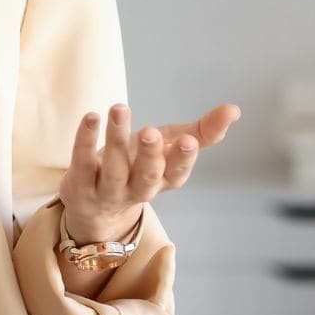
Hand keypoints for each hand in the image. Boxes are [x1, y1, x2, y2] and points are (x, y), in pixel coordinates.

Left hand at [58, 101, 240, 242]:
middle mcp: (138, 190)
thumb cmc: (138, 167)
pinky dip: (85, 141)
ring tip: (119, 109)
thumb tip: (234, 109)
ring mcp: (107, 191)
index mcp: (163, 180)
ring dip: (115, 139)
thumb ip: (203, 131)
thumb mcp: (170, 148)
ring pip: (113, 169)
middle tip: (150, 132)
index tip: (188, 141)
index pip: (177, 174)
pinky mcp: (79, 186)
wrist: (94, 206)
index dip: (182, 160)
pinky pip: (82, 163)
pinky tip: (91, 117)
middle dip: (150, 156)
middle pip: (146, 177)